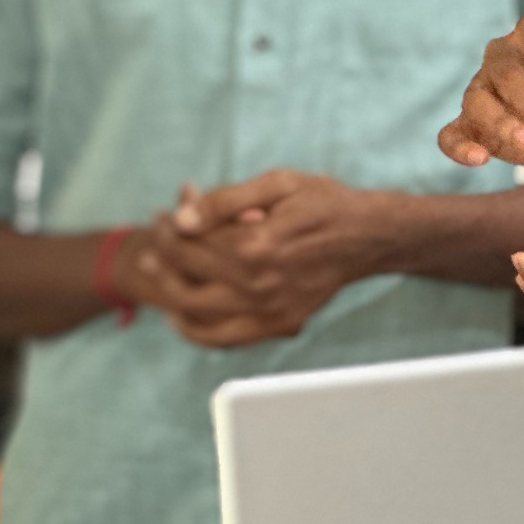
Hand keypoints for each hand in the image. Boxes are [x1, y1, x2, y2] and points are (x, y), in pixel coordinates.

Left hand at [131, 171, 392, 347]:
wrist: (367, 237)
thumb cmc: (322, 202)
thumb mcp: (276, 183)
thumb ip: (223, 200)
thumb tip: (181, 218)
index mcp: (257, 245)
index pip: (191, 242)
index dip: (168, 226)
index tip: (162, 213)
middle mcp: (260, 285)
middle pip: (187, 276)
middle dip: (161, 254)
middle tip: (156, 234)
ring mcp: (270, 312)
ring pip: (197, 314)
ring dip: (168, 292)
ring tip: (156, 270)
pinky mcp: (279, 326)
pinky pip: (225, 339)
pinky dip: (195, 331)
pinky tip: (179, 314)